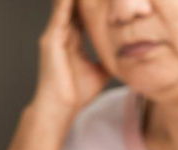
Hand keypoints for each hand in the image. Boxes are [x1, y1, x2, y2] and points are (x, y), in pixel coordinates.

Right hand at [32, 0, 109, 115]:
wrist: (59, 109)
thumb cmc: (75, 94)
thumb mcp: (100, 71)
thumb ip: (109, 58)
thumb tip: (126, 54)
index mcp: (72, 39)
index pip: (84, 12)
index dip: (94, 0)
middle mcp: (62, 33)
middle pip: (74, 3)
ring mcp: (54, 35)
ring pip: (66, 4)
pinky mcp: (50, 40)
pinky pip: (61, 13)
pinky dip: (69, 0)